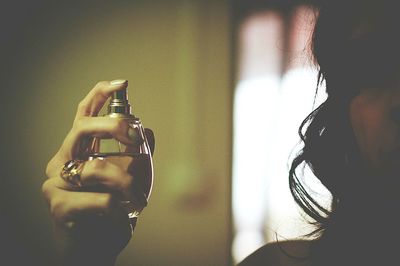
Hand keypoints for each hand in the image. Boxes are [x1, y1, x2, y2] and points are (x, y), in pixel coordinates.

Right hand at [42, 80, 154, 265]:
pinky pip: (100, 199)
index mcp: (80, 150)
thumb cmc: (113, 210)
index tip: (121, 82)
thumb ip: (138, 155)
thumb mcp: (132, 179)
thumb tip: (148, 131)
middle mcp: (64, 160)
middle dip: (112, 126)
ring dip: (127, 183)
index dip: (99, 96)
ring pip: (96, 167)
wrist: (97, 247)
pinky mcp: (59, 206)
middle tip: (135, 136)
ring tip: (139, 200)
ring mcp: (56, 182)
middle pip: (81, 127)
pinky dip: (118, 207)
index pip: (84, 115)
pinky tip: (121, 216)